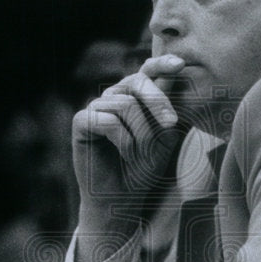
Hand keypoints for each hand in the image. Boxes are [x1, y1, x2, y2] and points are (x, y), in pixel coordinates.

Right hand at [72, 55, 187, 258]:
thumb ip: (169, 109)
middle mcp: (114, 96)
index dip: (161, 63)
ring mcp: (96, 107)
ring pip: (125, 104)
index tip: (179, 64)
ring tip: (141, 154)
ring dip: (140, 133)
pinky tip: (125, 154)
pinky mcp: (81, 121)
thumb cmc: (144, 168)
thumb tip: (178, 76)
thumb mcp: (165, 137)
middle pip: (136, 81)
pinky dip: (123, 140)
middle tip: (170, 124)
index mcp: (135, 96)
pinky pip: (108, 120)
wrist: (122, 198)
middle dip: (158, 101)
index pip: (147, 71)